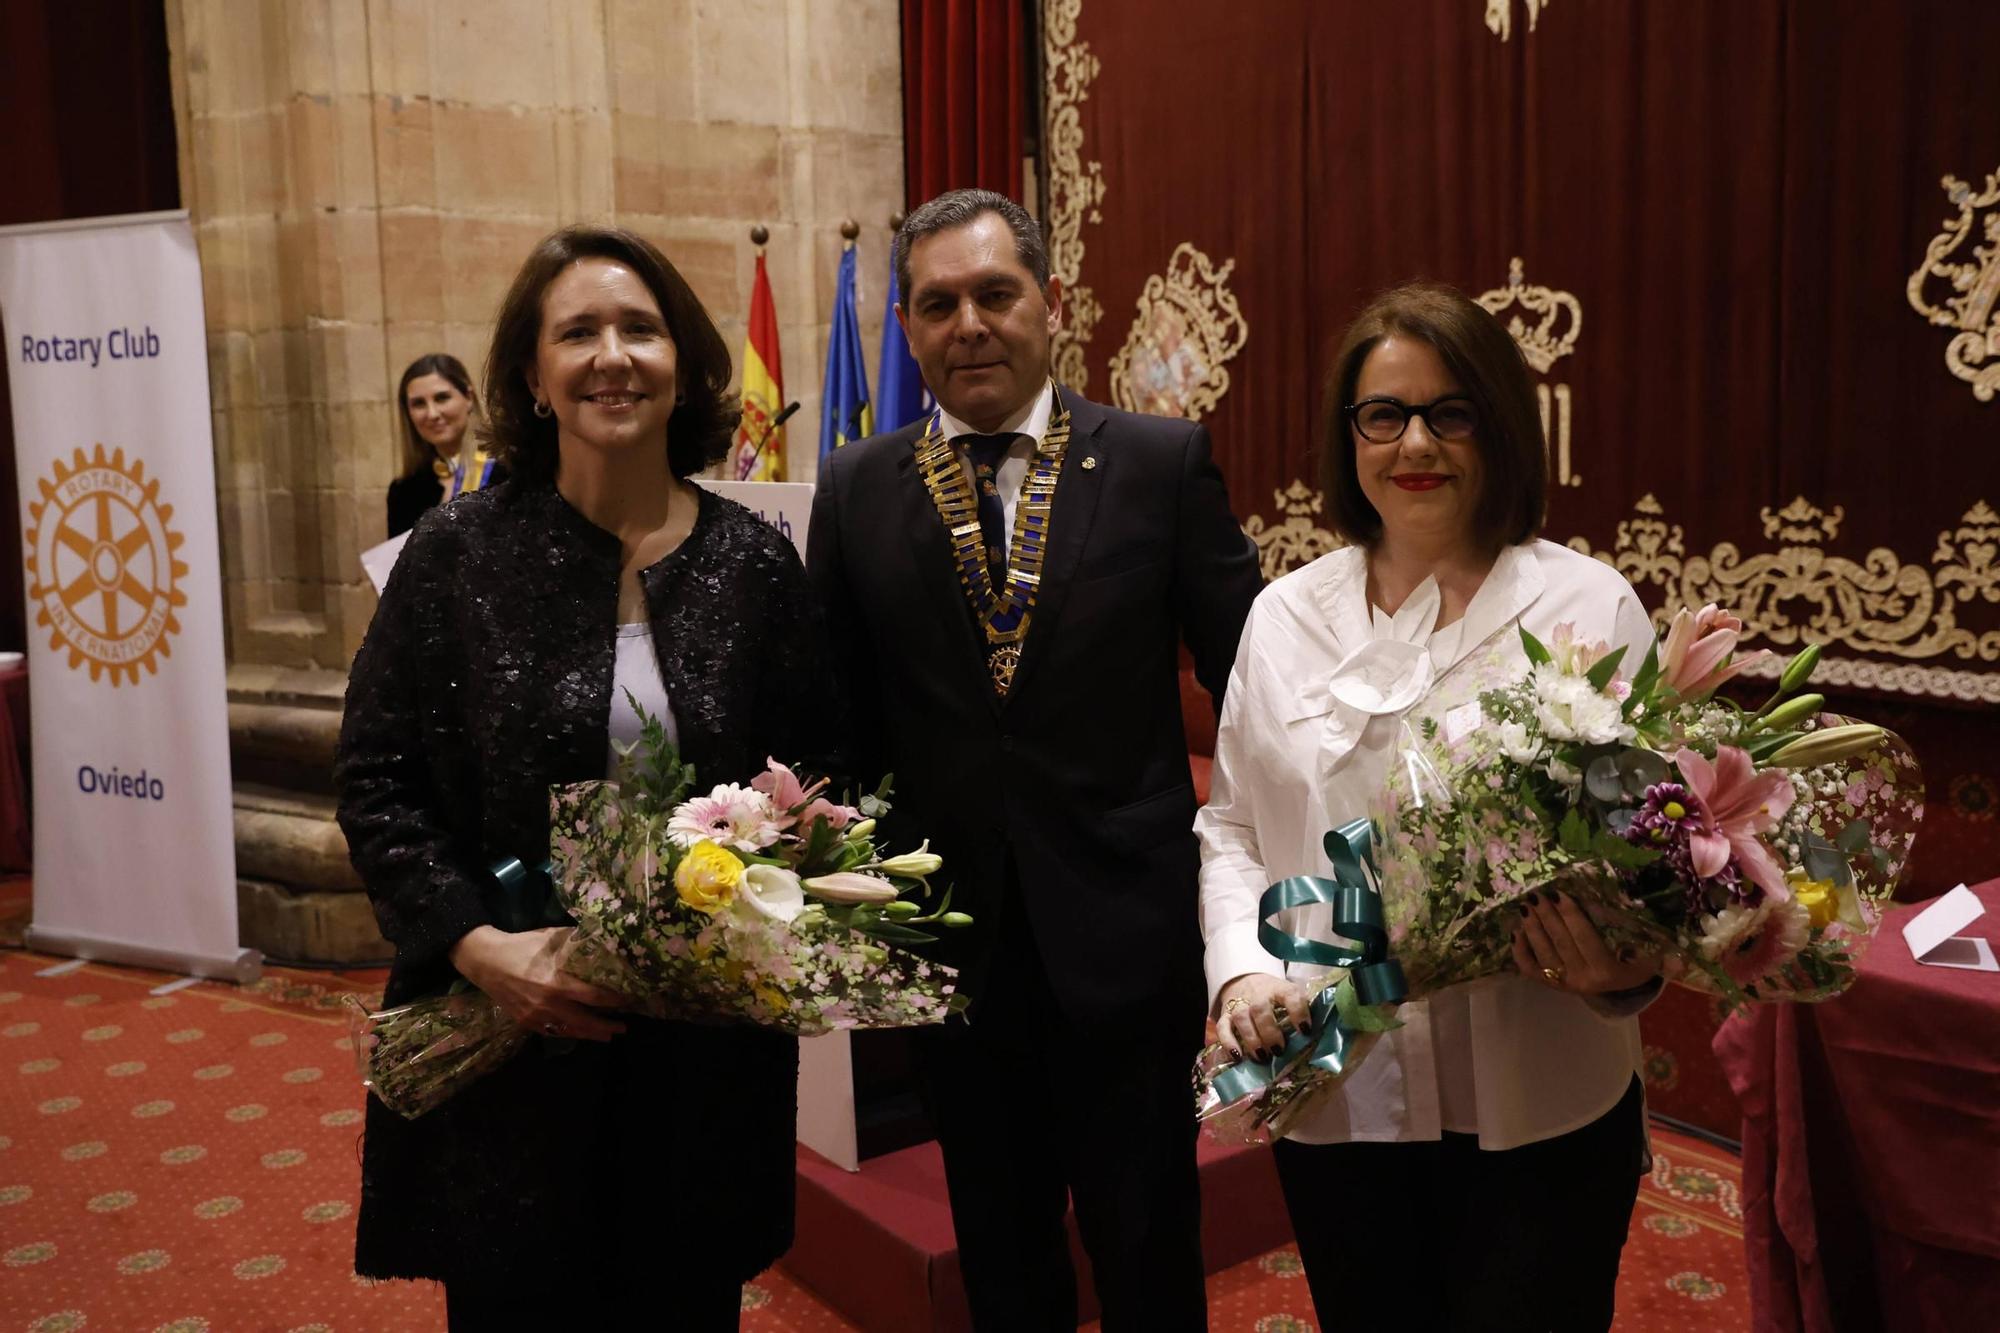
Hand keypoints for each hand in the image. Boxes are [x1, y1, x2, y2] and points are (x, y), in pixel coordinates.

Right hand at [448, 926, 628, 1041]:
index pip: (593, 996)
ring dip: (590, 1034)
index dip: (613, 1001)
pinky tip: (579, 1032)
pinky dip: (569, 1032)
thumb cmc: (522, 945)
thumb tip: (602, 940)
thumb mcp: (551, 938)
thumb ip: (575, 943)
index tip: (629, 1000)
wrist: (486, 961)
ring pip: (569, 1030)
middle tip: (623, 1028)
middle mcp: (548, 1003)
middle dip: (606, 1026)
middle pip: (584, 1020)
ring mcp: (536, 1016)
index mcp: (557, 981)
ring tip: (607, 1036)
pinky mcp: (526, 1022)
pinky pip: (552, 1031)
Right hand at [1214, 972, 1314, 1061]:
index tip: (1306, 1029)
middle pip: (1261, 1009)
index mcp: (1280, 989)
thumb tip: (1321, 1035)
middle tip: (1279, 1050)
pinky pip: (1223, 1027)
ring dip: (1251, 1039)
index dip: (1298, 1011)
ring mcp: (1239, 1004)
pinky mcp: (1225, 1014)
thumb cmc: (1274, 995)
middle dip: (1270, 1032)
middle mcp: (1258, 995)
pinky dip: (1228, 1043)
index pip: (1290, 995)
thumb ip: (1301, 1010)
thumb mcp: (1289, 995)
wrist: (1245, 979)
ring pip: (1242, 1018)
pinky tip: (1237, 1057)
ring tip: (1262, 1056)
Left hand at [1511, 889, 1660, 994]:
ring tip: (1526, 905)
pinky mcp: (1551, 986)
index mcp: (1608, 973)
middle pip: (1560, 944)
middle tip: (1536, 893)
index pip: (1585, 940)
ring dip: (1532, 928)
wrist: (1620, 990)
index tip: (1560, 894)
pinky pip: (1530, 970)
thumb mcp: (1651, 960)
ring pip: (1543, 954)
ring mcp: (1564, 985)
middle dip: (1547, 916)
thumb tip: (1681, 950)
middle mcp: (1583, 981)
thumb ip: (1662, 953)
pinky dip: (1520, 952)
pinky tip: (1515, 931)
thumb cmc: (1636, 965)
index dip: (1571, 917)